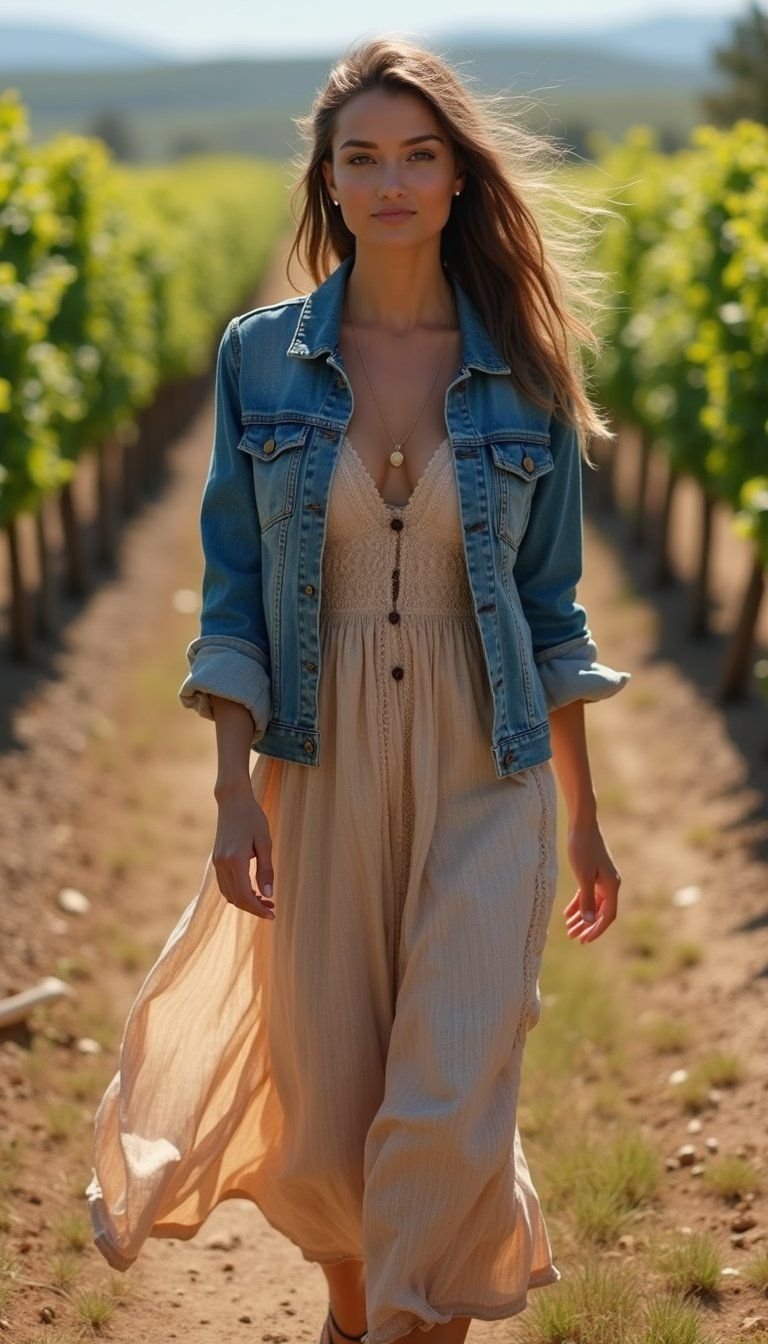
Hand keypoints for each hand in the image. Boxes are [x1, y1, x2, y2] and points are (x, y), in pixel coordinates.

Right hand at [212, 785, 275, 919]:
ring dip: (245, 902)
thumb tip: (268, 894)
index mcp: (235, 860)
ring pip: (228, 894)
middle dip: (253, 908)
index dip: (258, 909)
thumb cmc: (253, 818)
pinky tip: (252, 890)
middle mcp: (222, 864)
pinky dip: (237, 893)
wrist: (233, 801)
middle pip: (236, 898)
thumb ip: (266, 870)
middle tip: (272, 909)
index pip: (245, 895)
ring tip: (264, 900)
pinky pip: (224, 885)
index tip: (272, 914)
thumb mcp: (265, 842)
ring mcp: (216, 862)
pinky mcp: (216, 860)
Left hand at [563, 818, 620, 942]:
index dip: (596, 930)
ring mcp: (601, 879)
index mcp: (611, 886)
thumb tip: (588, 921)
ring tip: (568, 930)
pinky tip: (567, 914)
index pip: (607, 916)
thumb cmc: (583, 847)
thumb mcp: (583, 875)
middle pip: (600, 912)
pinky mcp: (592, 873)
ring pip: (592, 904)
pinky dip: (578, 904)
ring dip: (581, 917)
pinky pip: (587, 894)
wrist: (582, 823)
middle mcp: (610, 884)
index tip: (584, 940)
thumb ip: (586, 899)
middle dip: (587, 926)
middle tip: (573, 938)